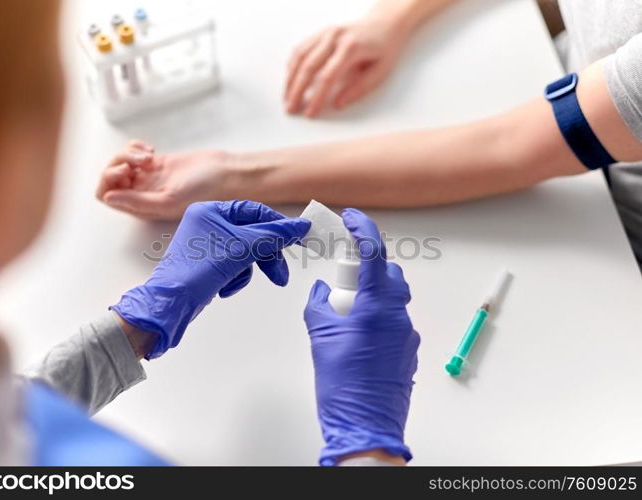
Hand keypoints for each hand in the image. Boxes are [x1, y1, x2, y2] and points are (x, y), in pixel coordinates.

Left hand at [96, 140, 232, 219]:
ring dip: (129, 153)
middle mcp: (142, 194)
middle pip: (110, 177)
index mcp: (142, 208)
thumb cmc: (205, 192)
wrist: (226, 174)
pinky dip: (136, 147)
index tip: (128, 172)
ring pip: (121, 162)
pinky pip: (132, 153)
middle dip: (118, 163)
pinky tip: (151, 150)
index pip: (106, 195)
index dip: (109, 181)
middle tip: (139, 162)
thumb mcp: (169, 200)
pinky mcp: (157, 163)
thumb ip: (137, 202)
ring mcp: (149, 178)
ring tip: (149, 155)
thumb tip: (107, 197)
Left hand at [112, 200, 310, 358]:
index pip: (254, 211)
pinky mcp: (207, 264)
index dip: (277, 225)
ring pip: (245, 253)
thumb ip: (273, 235)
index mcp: (210, 210)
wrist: (172, 303)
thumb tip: (300, 226)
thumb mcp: (243, 248)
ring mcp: (206, 245)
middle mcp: (207, 223)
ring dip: (246, 270)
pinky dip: (234, 278)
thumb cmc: (199, 270)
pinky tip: (224, 288)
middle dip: (265, 256)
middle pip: (252, 234)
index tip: (298, 237)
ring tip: (235, 282)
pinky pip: (234, 266)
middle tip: (280, 274)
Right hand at [285, 14, 408, 116]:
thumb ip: (358, 89)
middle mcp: (335, 37)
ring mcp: (326, 32)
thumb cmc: (385, 48)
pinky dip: (292, 65)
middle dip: (296, 90)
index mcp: (351, 47)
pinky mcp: (321, 32)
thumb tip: (338, 104)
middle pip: (308, 66)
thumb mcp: (380, 72)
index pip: (327, 77)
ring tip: (286, 98)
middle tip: (290, 108)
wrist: (386, 22)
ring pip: (300, 56)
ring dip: (290, 79)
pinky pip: (301, 49)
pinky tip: (290, 80)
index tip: (310, 113)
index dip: (316, 98)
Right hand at [303, 208, 418, 465]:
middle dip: (369, 268)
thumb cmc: (343, 387)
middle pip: (390, 274)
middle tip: (344, 280)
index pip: (374, 254)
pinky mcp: (408, 351)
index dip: (364, 229)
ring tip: (348, 315)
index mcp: (377, 307)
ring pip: (394, 299)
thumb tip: (324, 292)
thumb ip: (320, 305)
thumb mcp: (321, 337)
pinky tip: (358, 339)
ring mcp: (407, 335)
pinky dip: (378, 319)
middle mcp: (398, 316)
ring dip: (374, 295)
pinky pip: (395, 322)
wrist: (366, 427)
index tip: (353, 217)